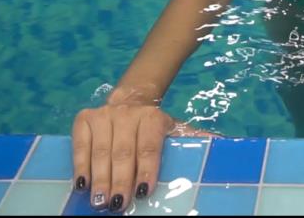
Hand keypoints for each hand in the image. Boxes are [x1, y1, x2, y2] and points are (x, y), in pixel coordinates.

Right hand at [72, 104, 216, 211]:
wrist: (132, 98)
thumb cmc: (154, 125)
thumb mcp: (176, 129)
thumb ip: (195, 138)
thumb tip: (224, 145)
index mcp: (152, 117)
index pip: (148, 147)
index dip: (146, 170)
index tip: (143, 192)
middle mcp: (127, 114)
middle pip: (123, 152)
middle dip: (120, 180)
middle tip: (117, 204)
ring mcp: (105, 115)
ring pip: (101, 150)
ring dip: (99, 178)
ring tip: (99, 201)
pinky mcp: (84, 119)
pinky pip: (80, 145)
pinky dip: (80, 165)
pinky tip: (83, 185)